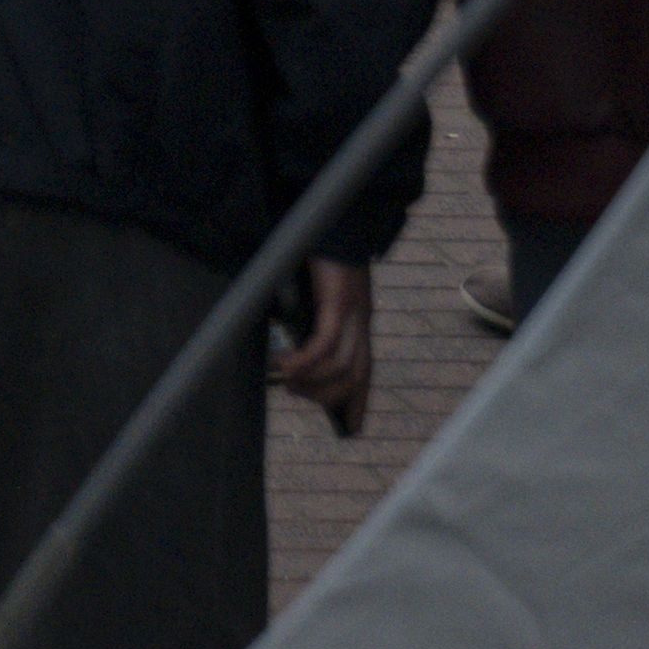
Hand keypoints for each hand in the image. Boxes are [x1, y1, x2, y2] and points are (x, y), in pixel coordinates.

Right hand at [269, 249, 376, 441]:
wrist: (332, 219)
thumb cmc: (316, 254)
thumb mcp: (313, 294)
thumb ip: (308, 317)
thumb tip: (286, 343)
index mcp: (359, 321)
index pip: (364, 370)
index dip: (359, 402)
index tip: (351, 429)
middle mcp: (361, 321)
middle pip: (356, 375)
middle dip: (328, 396)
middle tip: (295, 393)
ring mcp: (354, 312)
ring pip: (342, 366)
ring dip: (312, 381)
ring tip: (285, 380)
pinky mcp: (339, 302)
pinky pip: (325, 344)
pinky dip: (305, 361)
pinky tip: (284, 364)